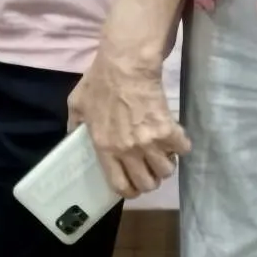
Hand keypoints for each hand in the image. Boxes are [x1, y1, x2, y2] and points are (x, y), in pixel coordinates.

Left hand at [67, 43, 189, 198]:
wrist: (125, 65)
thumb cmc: (98, 82)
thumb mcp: (77, 105)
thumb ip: (75, 125)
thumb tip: (73, 137)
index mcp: (105, 148)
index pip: (121, 185)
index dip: (129, 190)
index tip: (133, 185)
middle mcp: (128, 150)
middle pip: (148, 183)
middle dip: (150, 179)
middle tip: (149, 168)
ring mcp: (150, 142)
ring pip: (166, 171)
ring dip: (165, 163)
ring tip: (161, 152)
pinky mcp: (168, 130)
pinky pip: (182, 149)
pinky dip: (180, 146)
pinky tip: (174, 138)